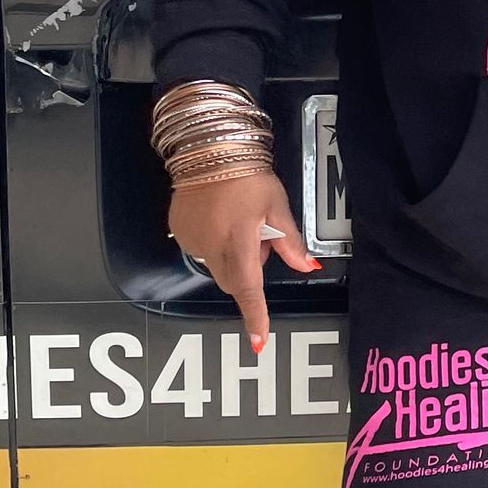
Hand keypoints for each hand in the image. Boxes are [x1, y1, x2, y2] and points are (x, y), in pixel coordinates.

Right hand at [167, 168, 319, 353]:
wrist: (207, 145)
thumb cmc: (247, 173)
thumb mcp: (276, 205)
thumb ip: (290, 241)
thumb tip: (308, 267)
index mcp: (238, 242)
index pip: (248, 289)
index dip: (255, 316)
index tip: (258, 341)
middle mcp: (211, 246)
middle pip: (233, 280)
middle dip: (249, 271)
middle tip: (262, 237)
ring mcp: (191, 239)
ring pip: (216, 264)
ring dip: (231, 255)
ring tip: (241, 220)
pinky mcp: (179, 229)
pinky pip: (201, 247)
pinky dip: (215, 241)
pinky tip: (222, 214)